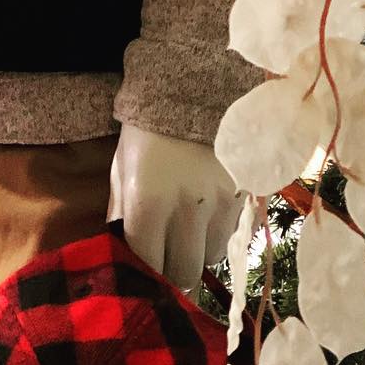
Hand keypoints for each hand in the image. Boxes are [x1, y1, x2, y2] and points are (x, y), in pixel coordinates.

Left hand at [108, 122, 240, 291]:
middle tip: (167, 257)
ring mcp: (221, 203)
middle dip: (173, 271)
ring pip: (211, 258)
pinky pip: (232, 237)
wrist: (193, 90)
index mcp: (149, 202)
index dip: (144, 274)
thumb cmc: (147, 135)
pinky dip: (218, 234)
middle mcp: (188, 208)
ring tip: (187, 229)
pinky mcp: (244, 196)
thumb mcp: (122, 172)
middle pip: (184, 273)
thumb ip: (120, 217)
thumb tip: (122, 258)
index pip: (148, 265)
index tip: (143, 271)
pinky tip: (207, 213)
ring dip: (197, 252)